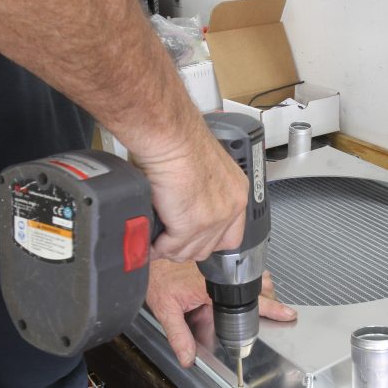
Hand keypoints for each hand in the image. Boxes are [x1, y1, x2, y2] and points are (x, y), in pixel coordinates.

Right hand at [137, 126, 249, 262]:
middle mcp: (230, 207)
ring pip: (190, 251)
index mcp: (236, 192)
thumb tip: (183, 206)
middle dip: (186, 248)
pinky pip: (171, 247)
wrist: (171, 136)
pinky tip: (150, 241)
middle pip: (209, 247)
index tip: (194, 240)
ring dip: (170, 249)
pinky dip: (157, 247)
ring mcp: (212, 219)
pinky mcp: (190, 224)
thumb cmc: (180, 140)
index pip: (232, 234)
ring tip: (157, 242)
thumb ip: (201, 192)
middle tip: (169, 241)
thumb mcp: (203, 169)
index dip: (209, 241)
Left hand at [145, 261, 295, 366]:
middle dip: (269, 294)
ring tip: (266, 293)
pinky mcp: (217, 259)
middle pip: (256, 283)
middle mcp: (218, 275)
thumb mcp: (164, 310)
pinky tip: (246, 280)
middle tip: (278, 305)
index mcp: (210, 289)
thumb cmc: (156, 278)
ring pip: (251, 273)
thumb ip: (178, 335)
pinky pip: (240, 265)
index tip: (286, 313)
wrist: (150, 254)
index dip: (270, 308)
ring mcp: (220, 265)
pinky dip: (249, 274)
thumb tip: (188, 357)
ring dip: (260, 282)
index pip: (247, 300)